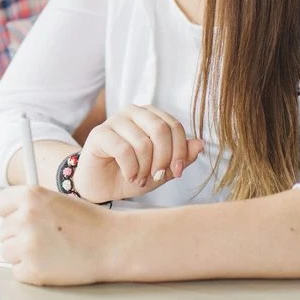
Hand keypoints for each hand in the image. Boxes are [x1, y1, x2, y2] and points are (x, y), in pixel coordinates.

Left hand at [0, 185, 115, 284]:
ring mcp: (27, 245)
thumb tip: (8, 217)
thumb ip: (30, 206)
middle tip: (44, 239)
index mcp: (31, 196)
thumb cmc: (90, 223)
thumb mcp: (56, 200)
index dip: (9, 213)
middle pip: (2, 231)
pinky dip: (31, 272)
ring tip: (49, 251)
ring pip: (7, 252)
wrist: (113, 245)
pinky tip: (51, 264)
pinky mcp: (32, 270)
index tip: (15, 219)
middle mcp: (25, 218)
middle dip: (19, 236)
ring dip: (23, 254)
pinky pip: (17, 272)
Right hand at [71, 104, 203, 203]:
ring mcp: (114, 120)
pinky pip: (124, 150)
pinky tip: (129, 176)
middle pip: (160, 129)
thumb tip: (200, 144)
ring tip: (140, 179)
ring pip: (143, 142)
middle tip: (158, 176)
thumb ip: (180, 158)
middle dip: (164, 158)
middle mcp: (133, 112)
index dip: (180, 151)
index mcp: (150, 116)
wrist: (101, 187)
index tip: (177, 173)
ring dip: (145, 168)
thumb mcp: (162, 170)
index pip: (174, 126)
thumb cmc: (132, 174)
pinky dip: (131, 169)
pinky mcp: (99, 133)